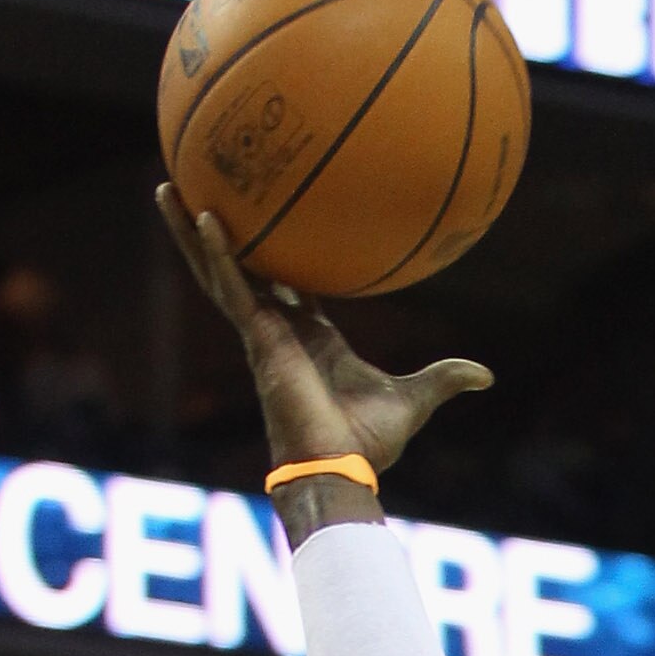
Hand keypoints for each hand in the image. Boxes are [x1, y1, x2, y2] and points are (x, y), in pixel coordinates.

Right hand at [157, 185, 488, 485]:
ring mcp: (263, 331)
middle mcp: (279, 328)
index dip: (281, 257)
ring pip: (220, 270)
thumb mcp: (414, 400)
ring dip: (193, 231)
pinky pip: (232, 285)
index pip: (291, 286)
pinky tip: (204, 214)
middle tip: (200, 191)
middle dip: (220, 233)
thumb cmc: (370, 443)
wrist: (341, 467)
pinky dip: (217, 251)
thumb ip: (444, 379)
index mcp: (311, 337)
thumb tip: (486, 375)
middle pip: (243, 268)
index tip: (272, 221)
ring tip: (169, 188)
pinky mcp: (257, 338)